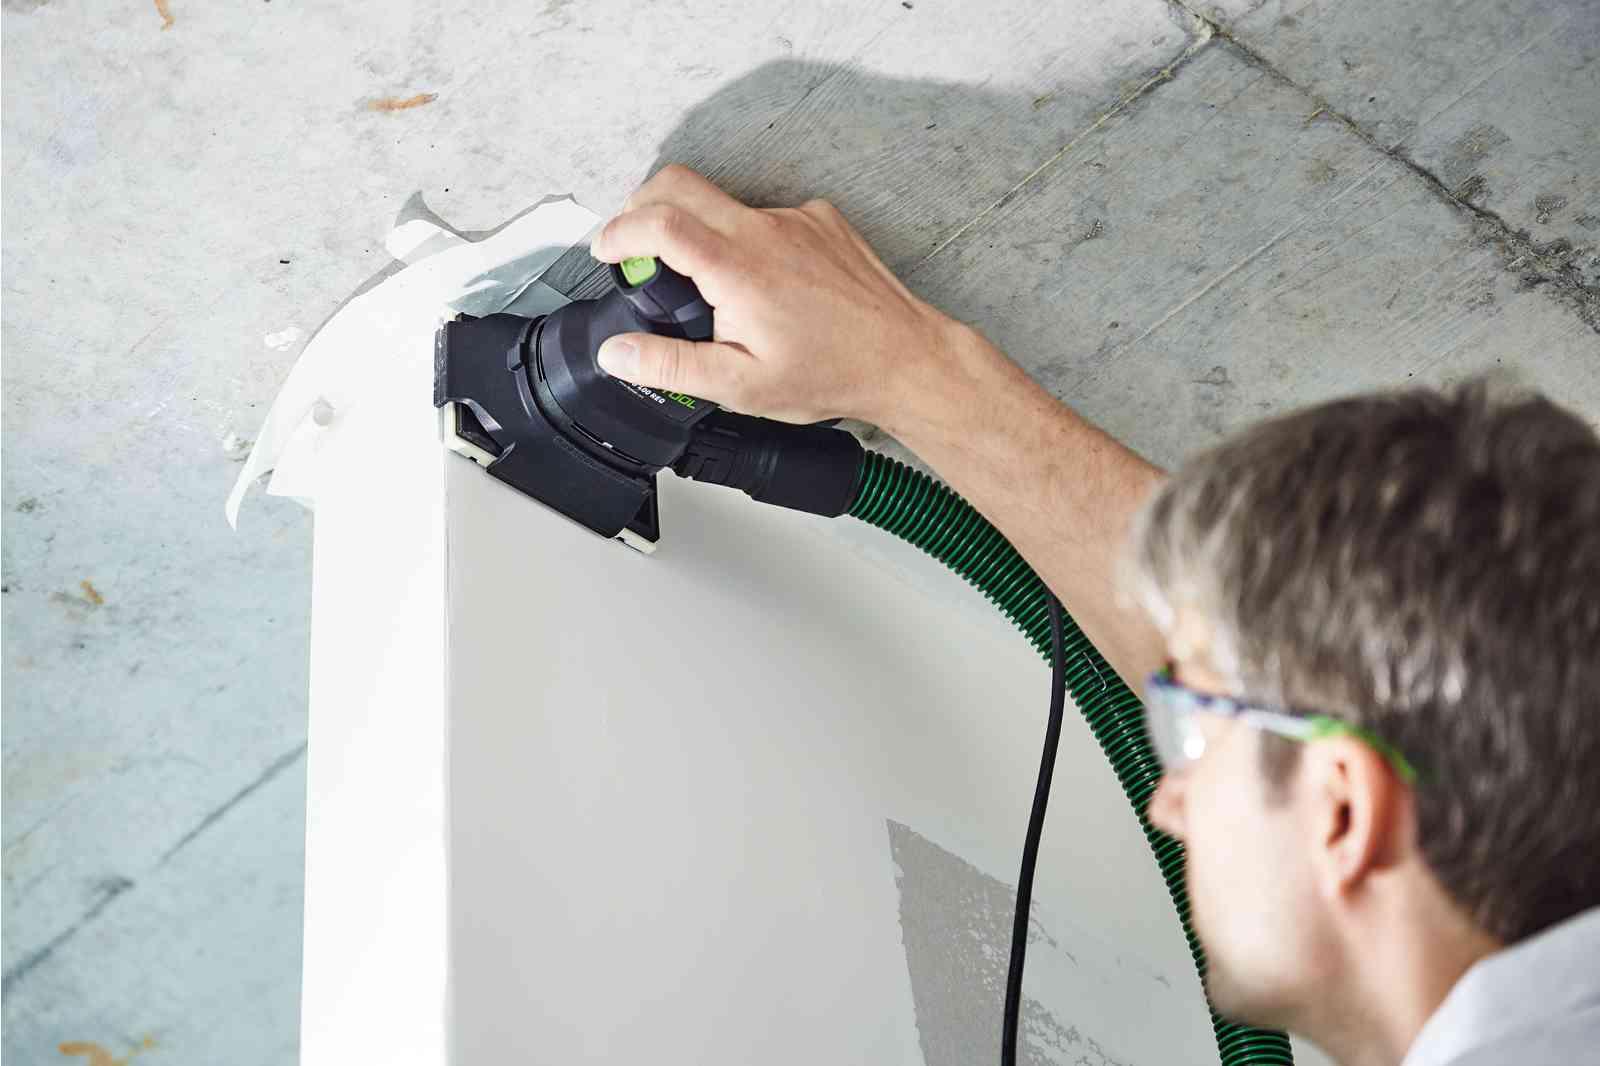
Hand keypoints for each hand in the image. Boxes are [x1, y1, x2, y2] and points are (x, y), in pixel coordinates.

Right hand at [589, 165, 962, 426]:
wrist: (906, 357)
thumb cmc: (833, 373)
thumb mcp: (741, 385)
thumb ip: (671, 365)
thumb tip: (617, 352)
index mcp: (739, 268)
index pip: (658, 221)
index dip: (618, 230)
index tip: (605, 250)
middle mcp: (766, 230)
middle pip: (680, 184)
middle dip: (641, 205)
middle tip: (631, 244)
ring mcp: (796, 218)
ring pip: (725, 203)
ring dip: (701, 231)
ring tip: (709, 287)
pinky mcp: (820, 218)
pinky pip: (766, 217)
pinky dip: (747, 241)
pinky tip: (764, 286)